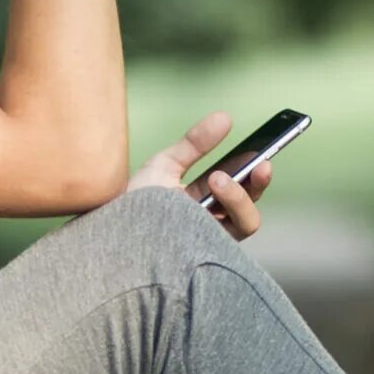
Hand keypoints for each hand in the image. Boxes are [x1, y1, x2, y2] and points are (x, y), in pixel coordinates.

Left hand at [122, 110, 274, 239]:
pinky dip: (220, 221)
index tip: (266, 151)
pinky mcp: (199, 256)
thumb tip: (225, 117)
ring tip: (216, 179)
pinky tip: (203, 204)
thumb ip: (195, 144)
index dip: (259, 171)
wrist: (108, 231)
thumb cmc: (135, 201)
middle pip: (251, 208)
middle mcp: (214, 225)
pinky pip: (224, 243)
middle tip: (255, 164)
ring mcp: (209, 243)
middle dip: (255, 185)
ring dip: (239, 199)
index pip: (245, 188)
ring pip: (246, 225)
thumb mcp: (166, 164)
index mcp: (211, 203)